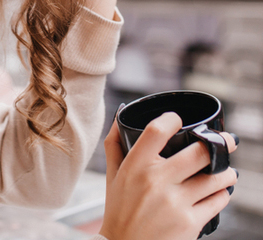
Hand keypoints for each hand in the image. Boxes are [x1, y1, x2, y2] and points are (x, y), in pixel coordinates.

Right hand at [99, 113, 237, 239]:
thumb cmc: (119, 209)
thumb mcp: (112, 175)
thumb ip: (114, 143)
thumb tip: (120, 116)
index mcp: (135, 165)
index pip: (156, 131)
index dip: (171, 119)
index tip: (178, 120)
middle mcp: (156, 181)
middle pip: (198, 153)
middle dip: (220, 143)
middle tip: (228, 140)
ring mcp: (175, 203)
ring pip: (214, 178)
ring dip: (226, 172)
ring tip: (226, 170)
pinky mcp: (190, 223)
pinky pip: (217, 202)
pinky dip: (222, 194)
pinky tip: (219, 192)